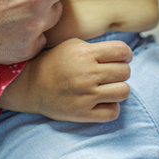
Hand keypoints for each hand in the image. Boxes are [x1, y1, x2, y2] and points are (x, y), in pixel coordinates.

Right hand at [0, 38, 132, 122]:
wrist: (32, 84)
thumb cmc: (55, 62)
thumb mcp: (74, 44)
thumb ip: (98, 48)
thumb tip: (122, 54)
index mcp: (86, 54)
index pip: (122, 51)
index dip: (126, 54)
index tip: (121, 57)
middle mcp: (88, 74)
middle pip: (125, 71)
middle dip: (121, 71)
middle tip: (111, 74)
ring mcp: (86, 96)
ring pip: (123, 91)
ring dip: (118, 89)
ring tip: (108, 87)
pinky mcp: (83, 113)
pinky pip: (113, 112)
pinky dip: (111, 107)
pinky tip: (103, 101)